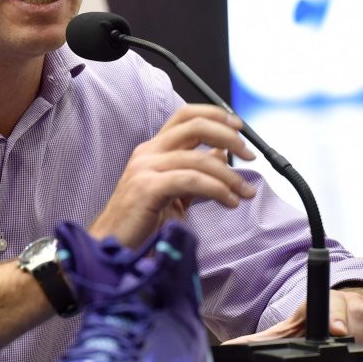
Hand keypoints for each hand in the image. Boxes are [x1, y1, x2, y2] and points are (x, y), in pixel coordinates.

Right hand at [89, 104, 256, 246]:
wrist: (112, 246)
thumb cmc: (142, 223)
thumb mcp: (175, 193)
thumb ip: (196, 172)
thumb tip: (221, 154)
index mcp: (153, 149)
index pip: (186, 116)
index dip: (215, 115)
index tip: (240, 128)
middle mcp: (148, 152)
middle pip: (194, 125)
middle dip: (228, 136)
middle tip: (250, 155)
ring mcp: (145, 168)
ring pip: (198, 158)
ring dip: (229, 175)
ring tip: (245, 193)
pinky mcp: (147, 188)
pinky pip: (191, 181)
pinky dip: (216, 189)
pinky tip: (229, 202)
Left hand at [222, 286, 362, 361]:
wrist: (356, 309)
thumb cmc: (321, 321)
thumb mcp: (293, 328)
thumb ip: (265, 340)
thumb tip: (231, 350)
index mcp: (326, 302)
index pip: (332, 304)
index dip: (335, 317)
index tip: (334, 329)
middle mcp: (352, 304)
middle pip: (358, 319)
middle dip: (352, 334)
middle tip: (346, 345)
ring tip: (360, 349)